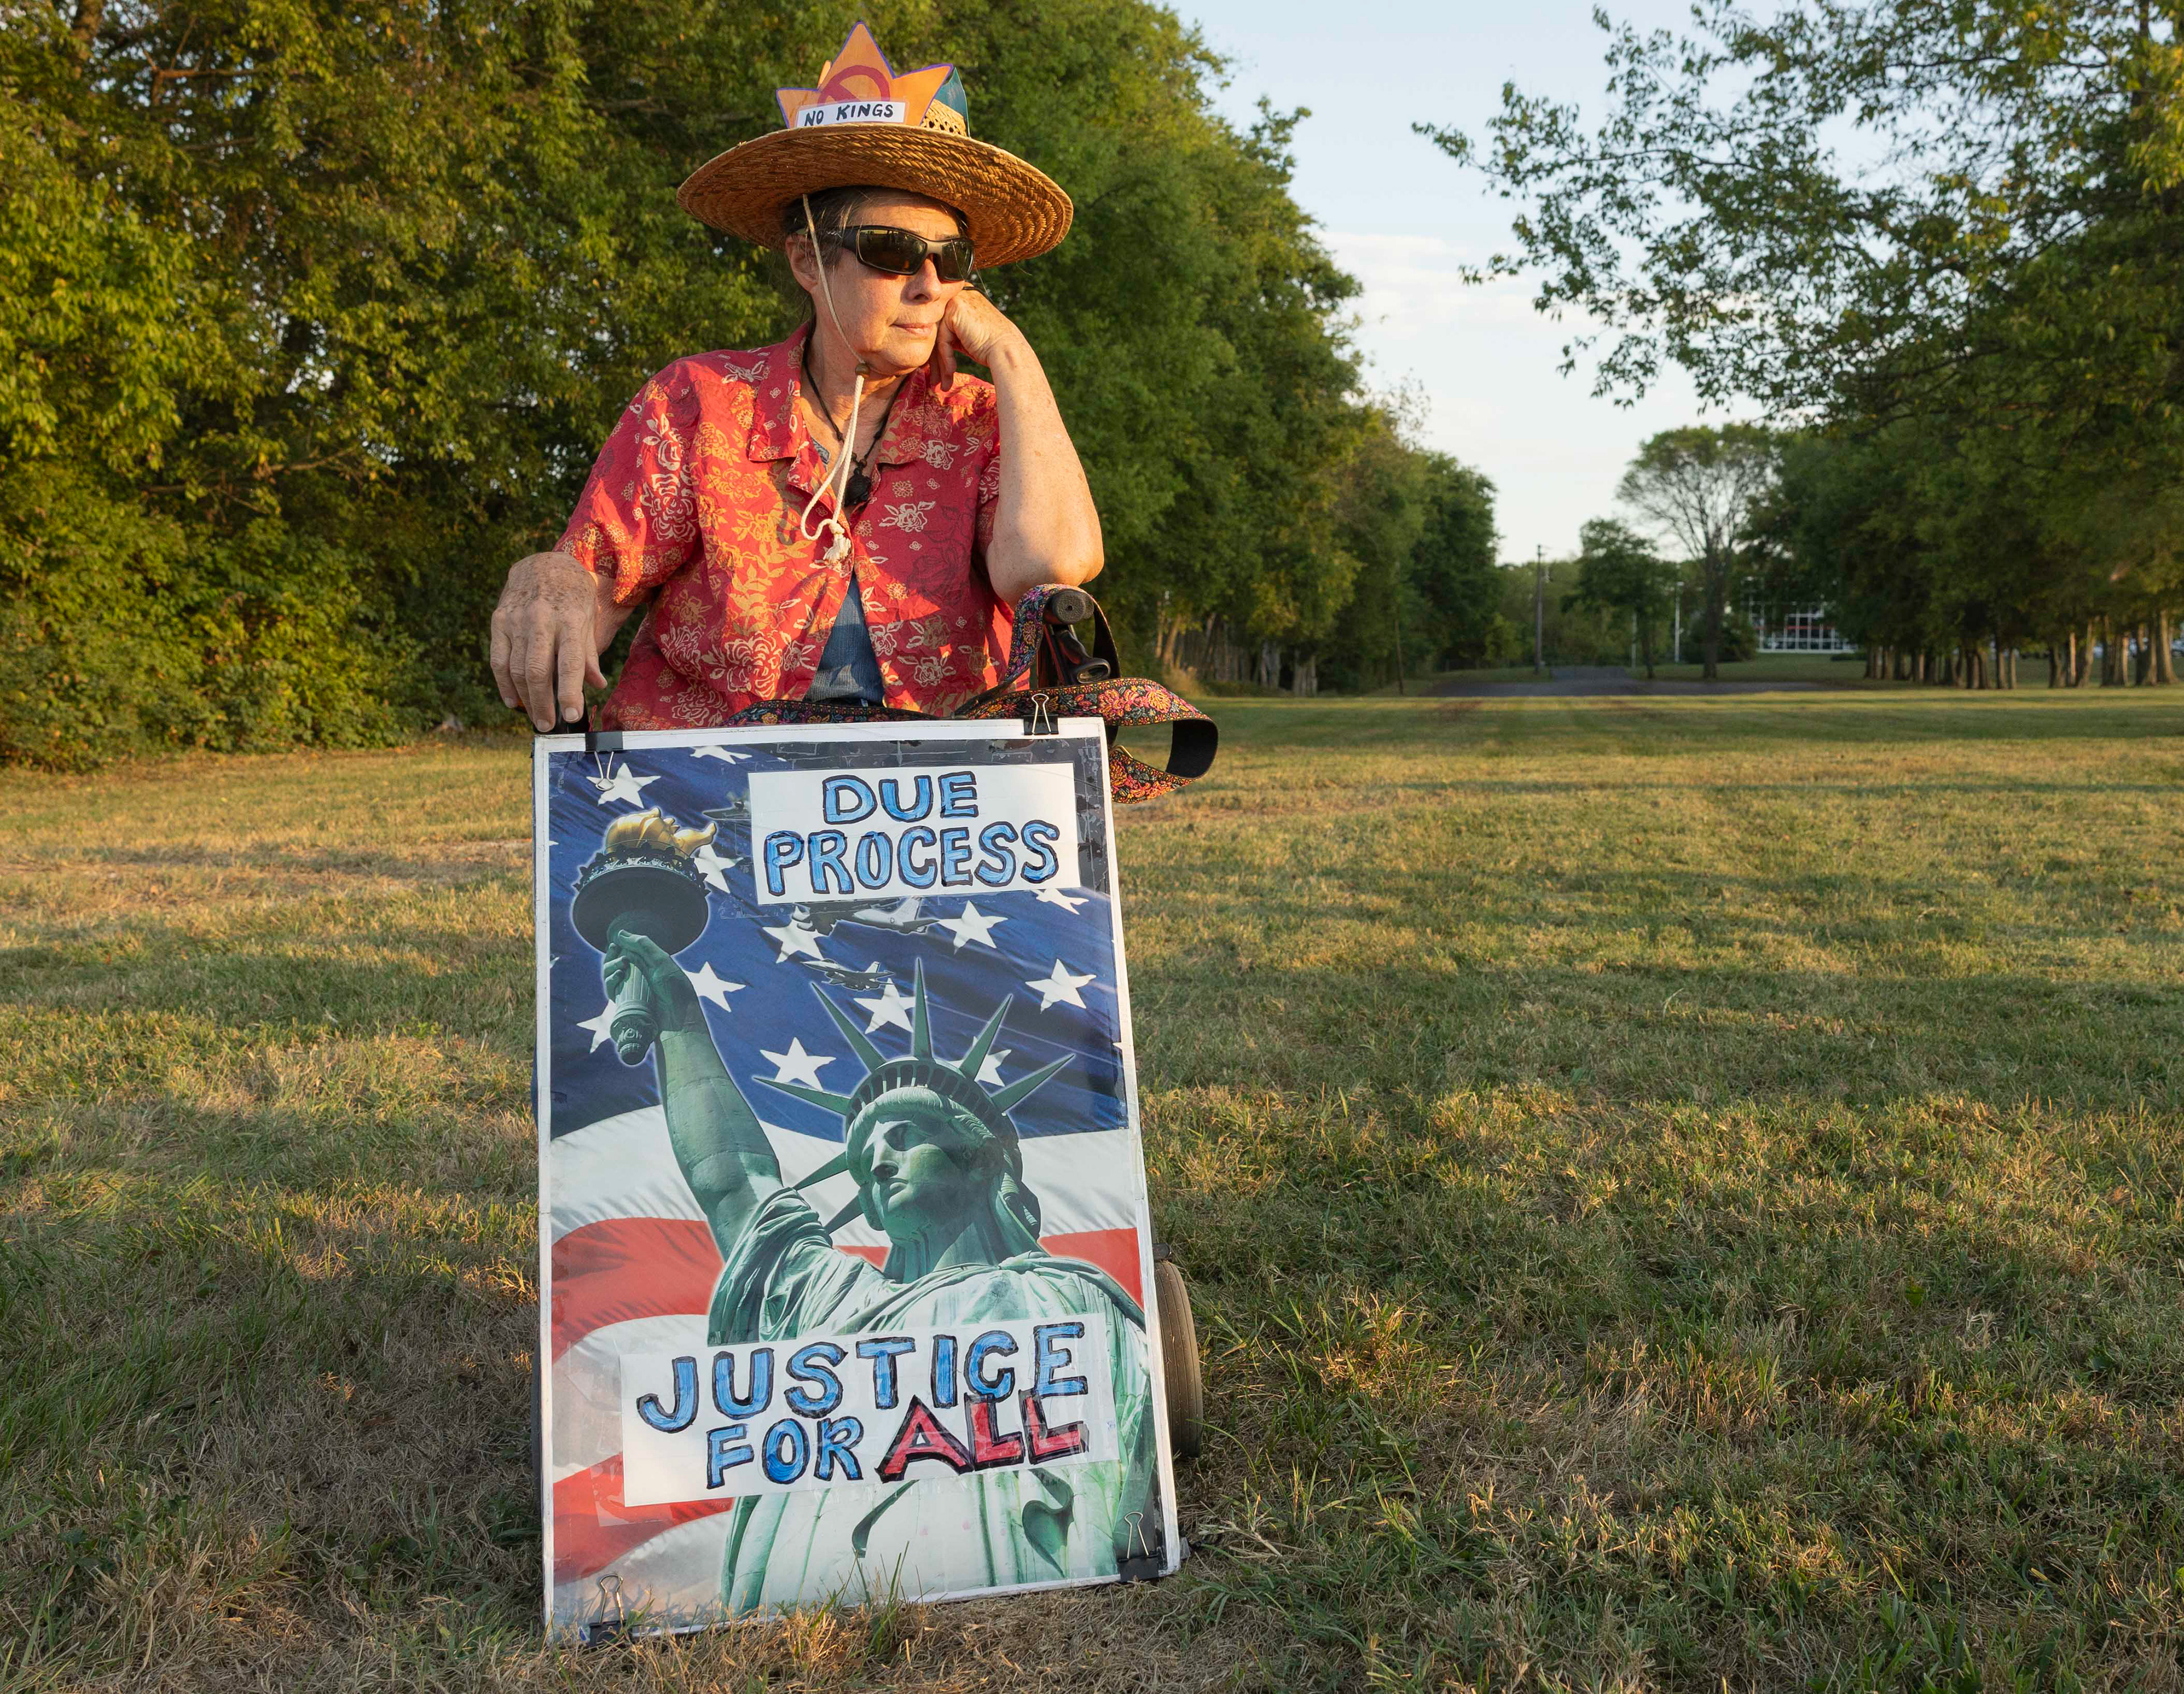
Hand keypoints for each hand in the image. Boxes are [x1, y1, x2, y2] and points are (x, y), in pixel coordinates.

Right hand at [490, 551, 608, 730]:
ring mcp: (516, 620)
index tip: (573, 716)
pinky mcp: (498, 621)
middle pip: (538, 670)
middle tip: (549, 726)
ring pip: (516, 668)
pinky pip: (498, 660)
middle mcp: (541, 619)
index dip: (570, 692)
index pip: (570, 662)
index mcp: (570, 619)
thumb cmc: (572, 595)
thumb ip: (588, 653)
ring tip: (536, 717)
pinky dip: (504, 685)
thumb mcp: (589, 619)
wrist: (542, 563)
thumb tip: (597, 685)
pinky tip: (513, 701)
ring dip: (525, 698)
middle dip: (543, 703)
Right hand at [602, 932, 704, 1035]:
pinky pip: (611, 991)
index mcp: (647, 966)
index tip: (616, 943)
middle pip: (614, 965)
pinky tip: (618, 977)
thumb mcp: (661, 961)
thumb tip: (620, 933)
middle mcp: (637, 978)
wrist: (678, 1018)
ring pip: (609, 977)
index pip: (625, 954)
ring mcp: (630, 991)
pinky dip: (610, 982)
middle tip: (620, 956)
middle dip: (611, 958)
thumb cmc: (674, 989)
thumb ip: (642, 945)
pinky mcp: (625, 1004)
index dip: (618, 948)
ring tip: (621, 967)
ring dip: (610, 968)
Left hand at [927, 289, 1026, 388]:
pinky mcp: (954, 310)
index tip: (936, 371)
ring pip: (937, 336)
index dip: (936, 351)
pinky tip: (951, 372)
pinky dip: (946, 358)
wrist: (1006, 350)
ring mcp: (955, 299)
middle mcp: (957, 294)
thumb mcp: (965, 335)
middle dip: (935, 359)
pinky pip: (943, 339)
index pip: (940, 325)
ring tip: (941, 383)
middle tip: (936, 380)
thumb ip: (949, 333)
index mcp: (960, 296)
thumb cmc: (990, 347)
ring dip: (939, 364)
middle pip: (937, 330)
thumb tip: (929, 347)